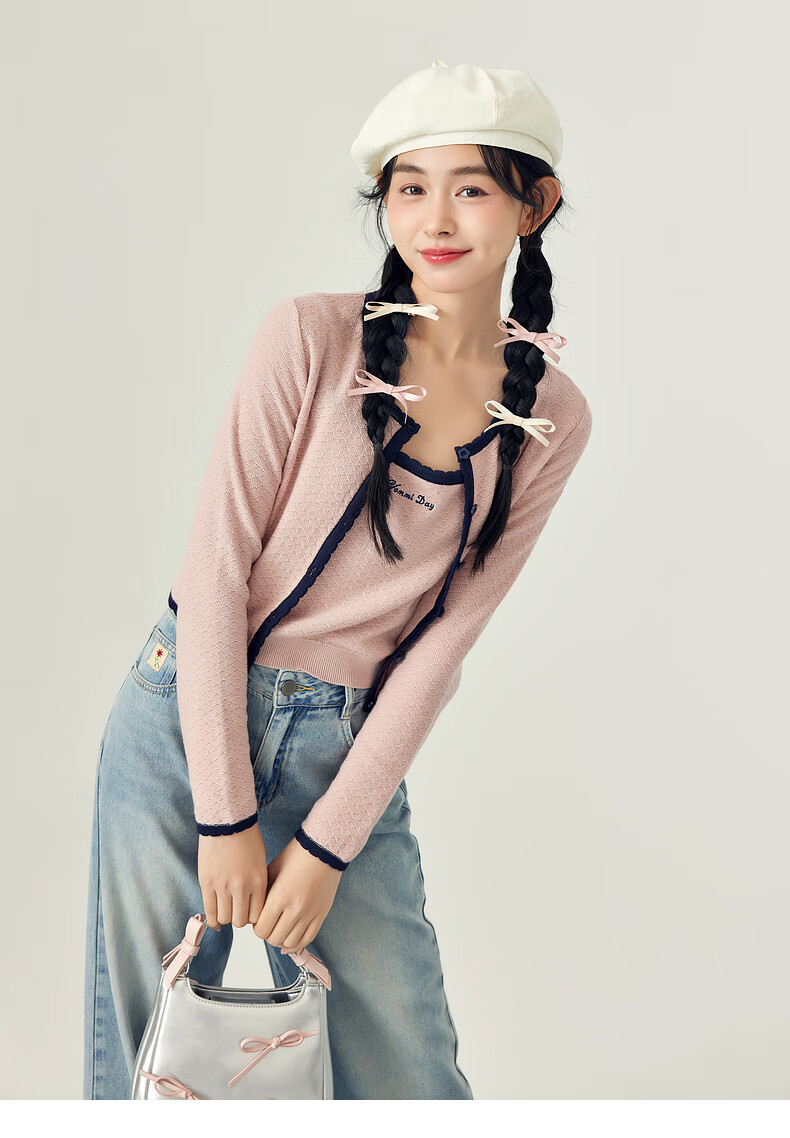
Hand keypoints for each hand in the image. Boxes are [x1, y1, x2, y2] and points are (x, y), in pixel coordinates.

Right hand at [198, 825, 268, 930]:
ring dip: (226, 917)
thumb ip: (258, 883)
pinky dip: (213, 920)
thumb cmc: (247, 838)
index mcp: (258, 882)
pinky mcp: (207, 883)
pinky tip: (215, 921)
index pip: (257, 915)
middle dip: (240, 919)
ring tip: (226, 910)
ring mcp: (223, 886)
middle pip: (240, 920)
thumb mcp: (261, 861)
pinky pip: (209, 911)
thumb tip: (254, 903)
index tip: (250, 913)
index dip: (253, 917)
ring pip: (225, 918)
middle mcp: (241, 887)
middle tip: (237, 912)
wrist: (227, 821)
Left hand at [253, 837, 341, 953]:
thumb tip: (256, 914)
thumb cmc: (296, 856)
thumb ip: (263, 894)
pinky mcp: (321, 914)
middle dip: (268, 934)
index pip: (261, 930)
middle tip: (269, 924)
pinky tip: (291, 935)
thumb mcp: (272, 871)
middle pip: (274, 939)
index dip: (257, 927)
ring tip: (280, 929)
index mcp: (279, 897)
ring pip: (290, 943)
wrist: (322, 849)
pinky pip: (307, 939)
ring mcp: (310, 913)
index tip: (259, 920)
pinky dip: (297, 942)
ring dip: (282, 939)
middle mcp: (295, 909)